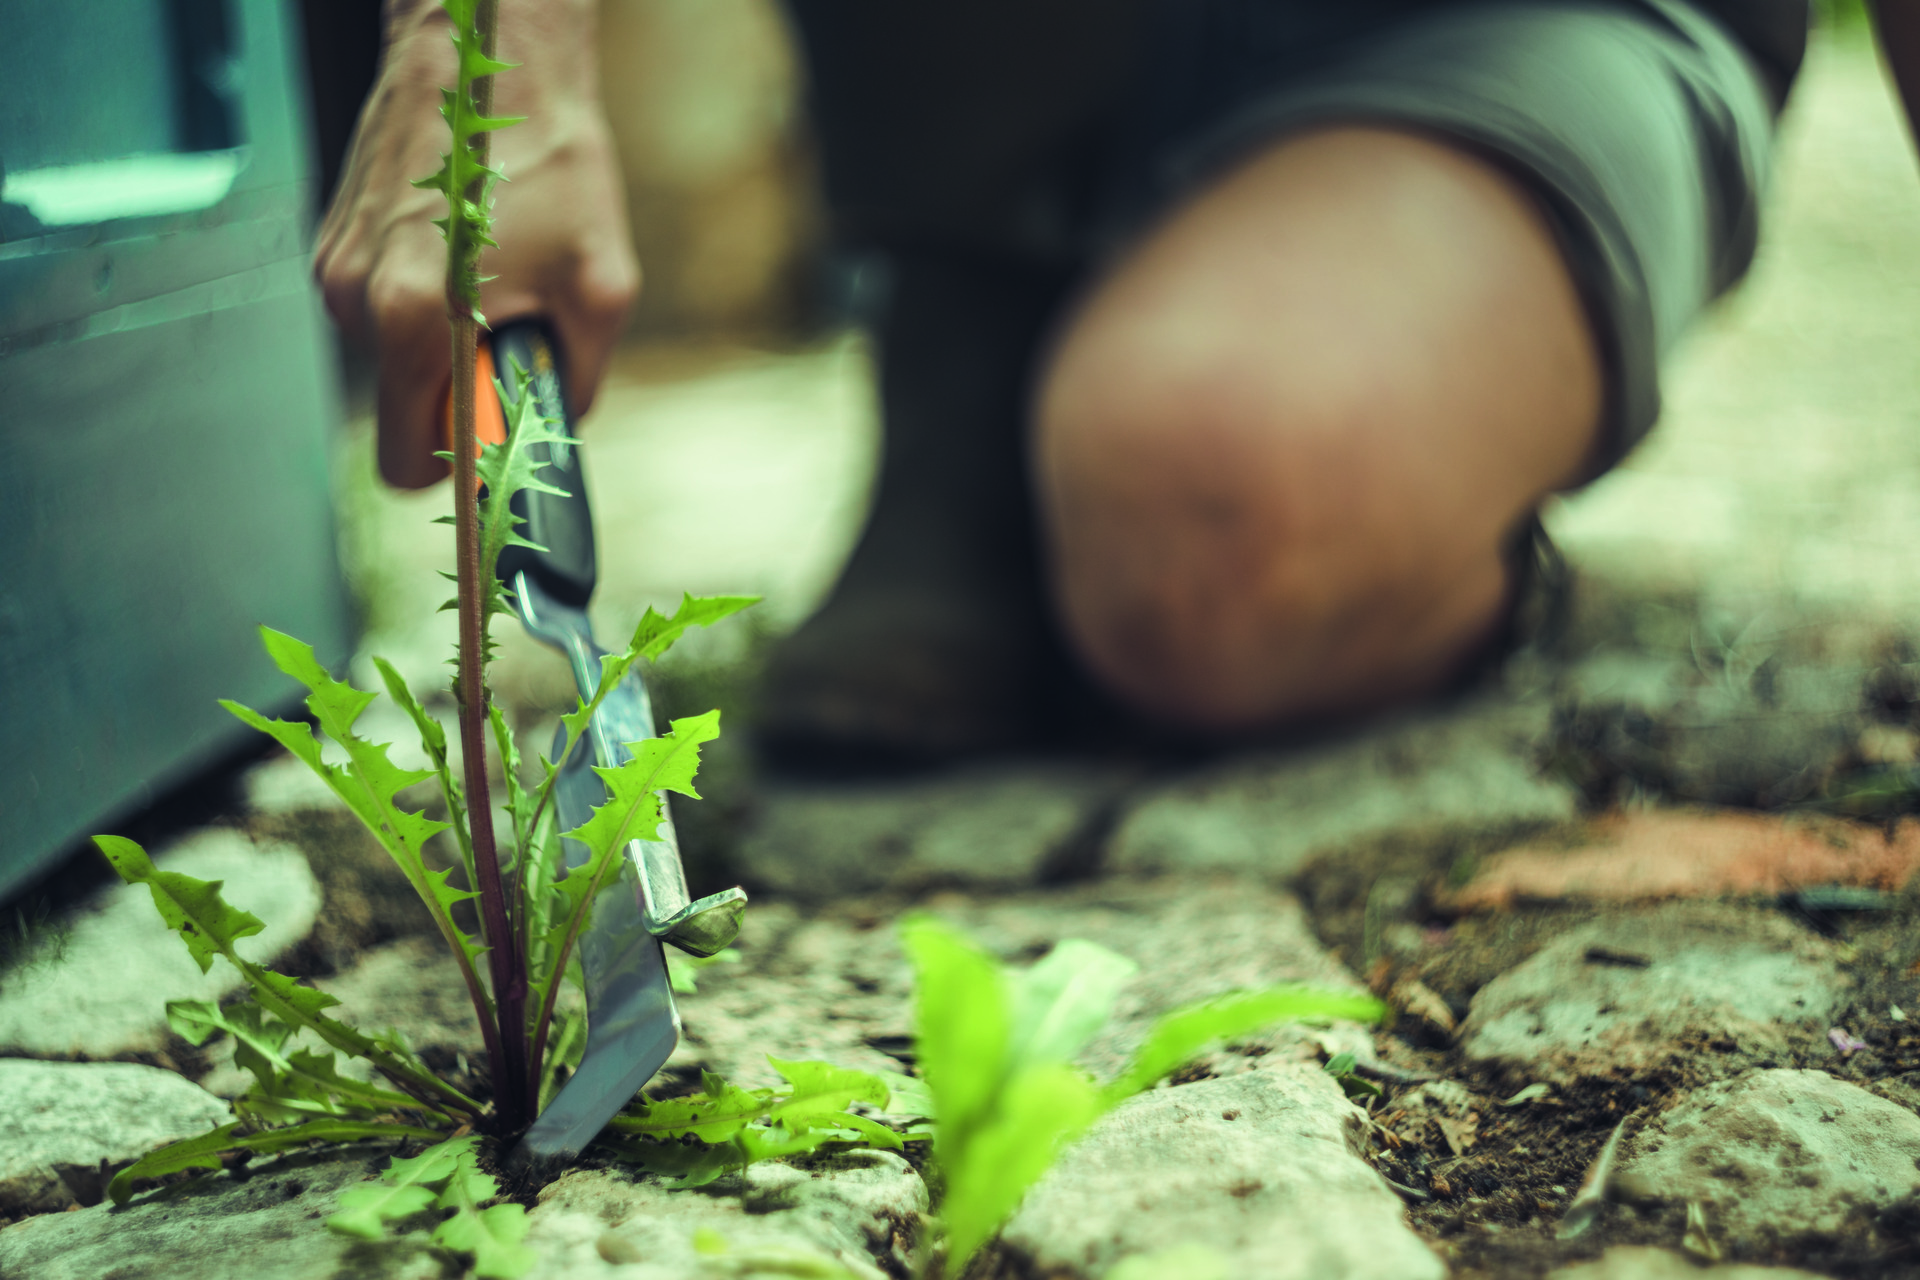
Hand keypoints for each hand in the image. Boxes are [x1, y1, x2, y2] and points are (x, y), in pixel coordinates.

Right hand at [315, 0, 638, 487]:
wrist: (487, 57)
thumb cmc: (548, 157)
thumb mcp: (601, 285)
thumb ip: (576, 380)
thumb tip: (556, 430)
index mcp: (414, 320)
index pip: (408, 463)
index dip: (458, 469)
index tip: (495, 454)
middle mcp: (358, 300)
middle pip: (401, 414)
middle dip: (457, 403)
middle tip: (509, 354)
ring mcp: (336, 270)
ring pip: (393, 360)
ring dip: (443, 346)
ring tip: (493, 282)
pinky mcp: (334, 243)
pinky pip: (381, 310)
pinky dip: (424, 304)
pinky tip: (465, 253)